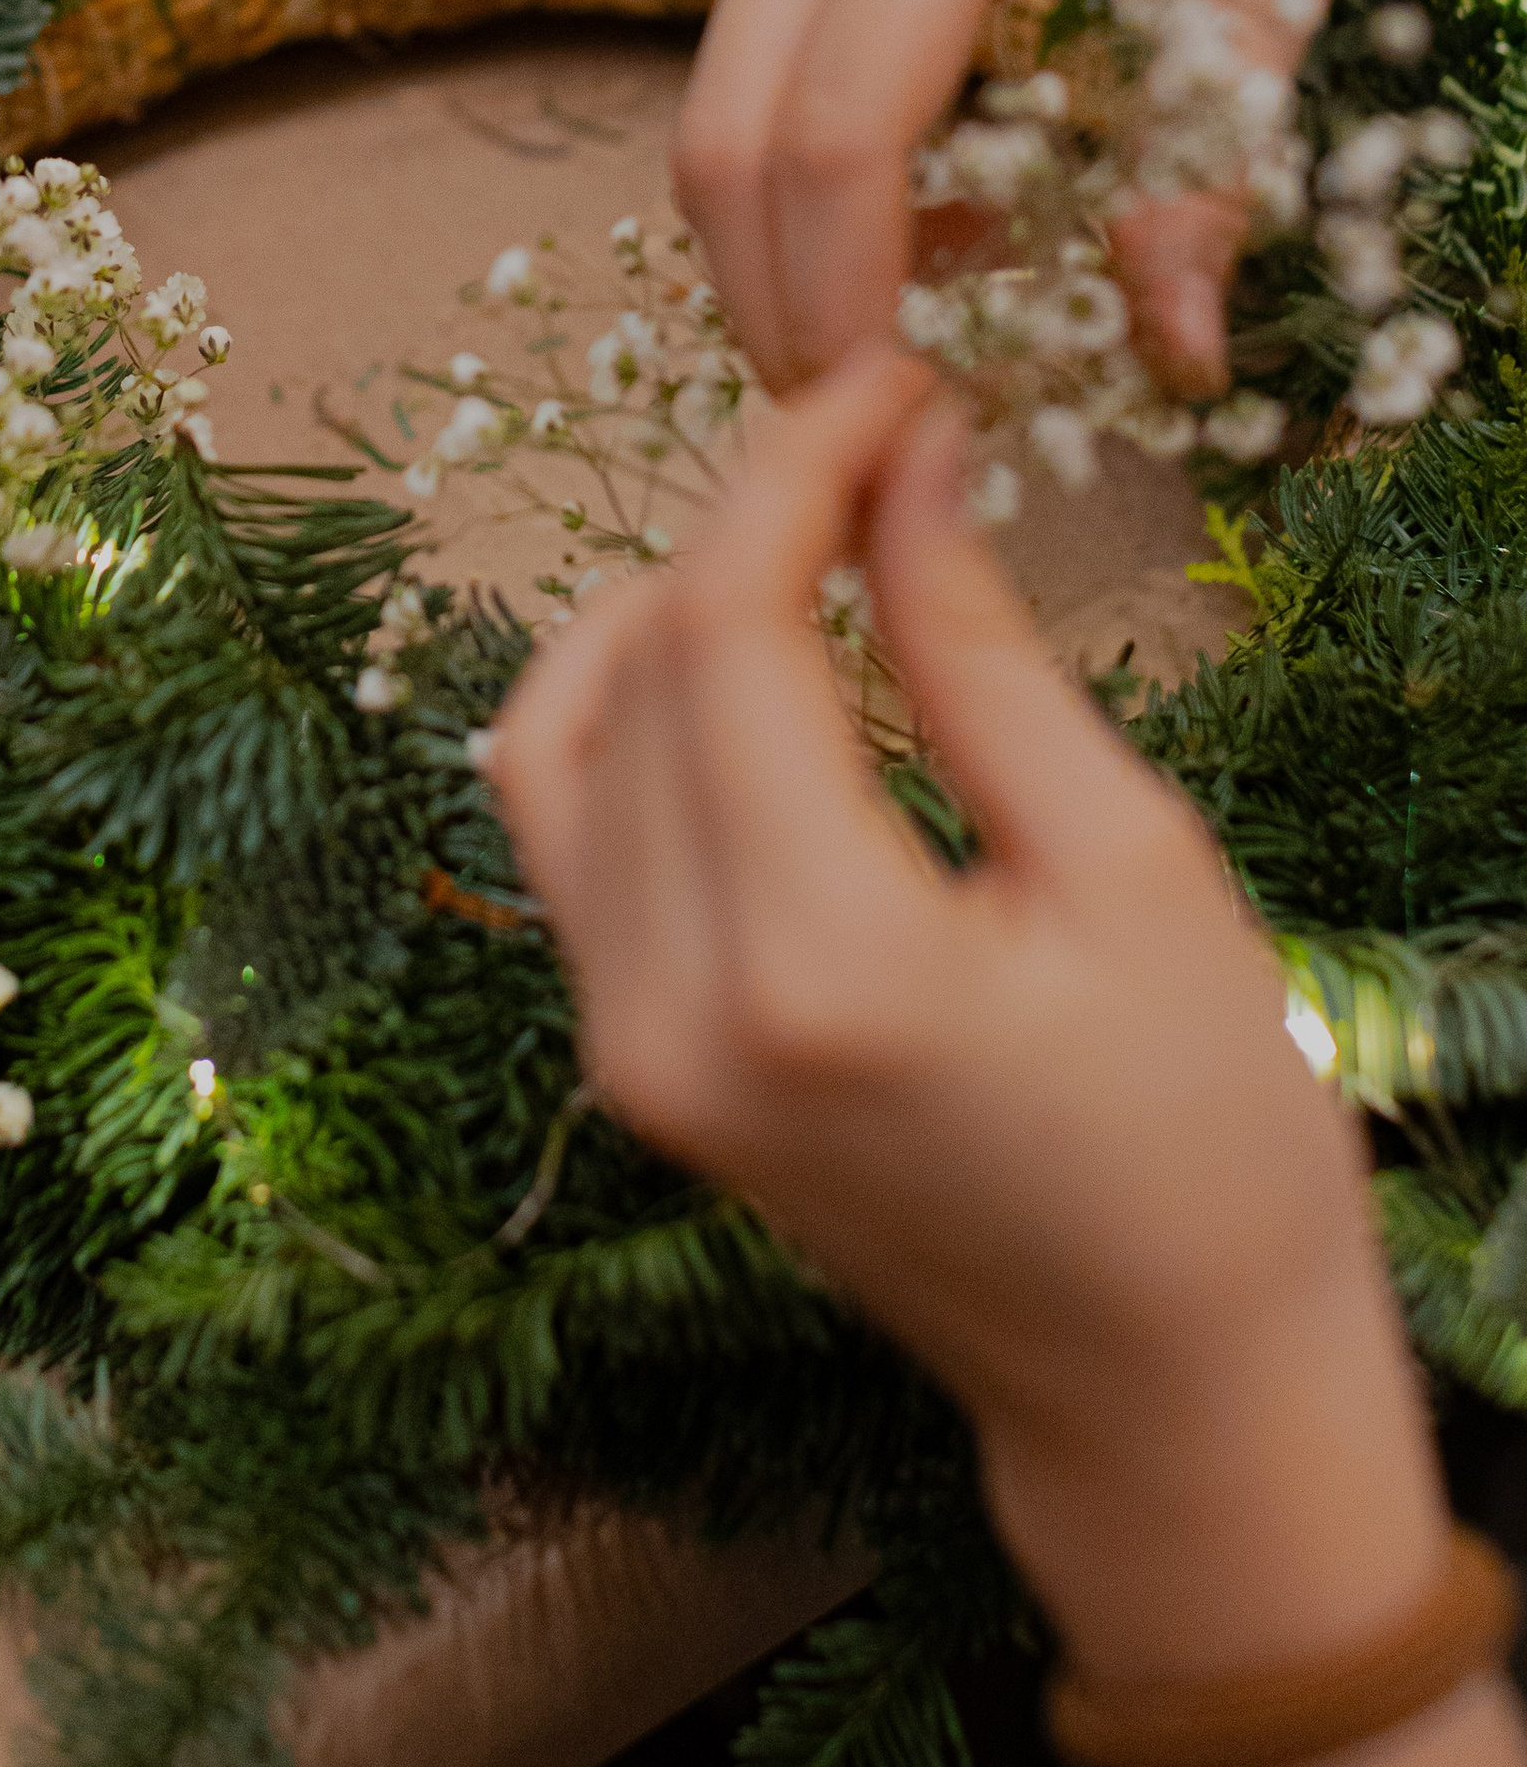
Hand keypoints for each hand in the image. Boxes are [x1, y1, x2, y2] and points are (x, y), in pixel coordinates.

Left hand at [490, 348, 1448, 1686]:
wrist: (1164, 1391)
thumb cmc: (1205, 1139)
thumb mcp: (1126, 863)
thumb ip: (976, 647)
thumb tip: (908, 450)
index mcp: (812, 968)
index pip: (722, 630)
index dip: (790, 468)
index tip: (886, 376)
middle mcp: (668, 1012)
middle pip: (637, 665)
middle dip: (744, 518)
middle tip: (880, 438)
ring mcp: (623, 1051)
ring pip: (561, 734)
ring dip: (666, 607)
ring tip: (813, 549)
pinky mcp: (624, 1066)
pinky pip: (565, 832)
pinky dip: (625, 713)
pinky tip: (739, 667)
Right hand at [673, 0, 1475, 394]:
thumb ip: (1212, 168)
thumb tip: (1175, 360)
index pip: (838, 128)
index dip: (849, 298)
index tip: (907, 417)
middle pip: (731, 128)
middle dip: (782, 300)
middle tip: (877, 423)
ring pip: (718, 98)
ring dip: (785, 244)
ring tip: (918, 338)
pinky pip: (760, 48)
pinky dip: (813, 167)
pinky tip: (939, 224)